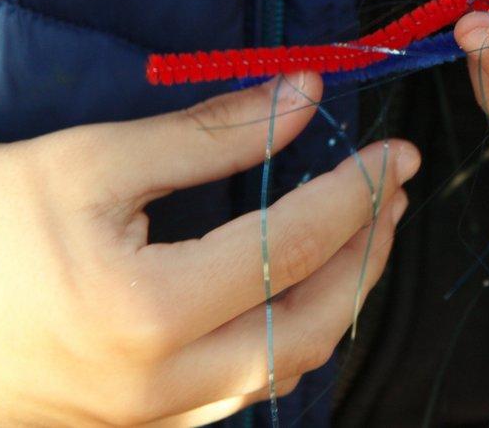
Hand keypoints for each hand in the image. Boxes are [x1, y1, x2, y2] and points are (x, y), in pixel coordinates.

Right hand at [0, 74, 419, 425]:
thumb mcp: (91, 161)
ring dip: (341, 295)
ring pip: (288, 364)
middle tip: (396, 190)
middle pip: (313, 321)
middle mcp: (164, 380)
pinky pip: (247, 385)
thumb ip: (210, 133)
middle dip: (368, 252)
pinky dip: (294, 333)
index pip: (293, 245)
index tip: (397, 151)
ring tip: (367, 231)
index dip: (357, 191)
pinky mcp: (145, 420)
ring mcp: (156, 414)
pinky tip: (303, 291)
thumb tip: (304, 95)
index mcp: (149, 311)